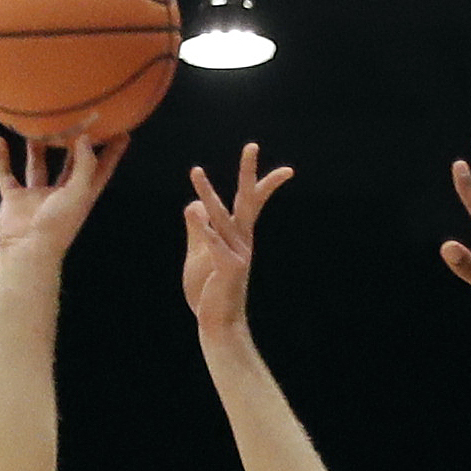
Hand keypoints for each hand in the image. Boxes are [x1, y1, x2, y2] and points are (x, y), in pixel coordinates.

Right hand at [0, 133, 127, 262]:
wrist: (28, 250)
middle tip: (77, 118)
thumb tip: (85, 137)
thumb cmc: (57, 226)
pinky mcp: (15, 198)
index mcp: (81, 195)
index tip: (123, 131)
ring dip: (36, 147)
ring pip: (37, 165)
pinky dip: (1, 159)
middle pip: (70, 163)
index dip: (113, 152)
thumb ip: (84, 166)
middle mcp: (61, 194)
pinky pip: (6, 174)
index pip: (101, 169)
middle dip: (74, 143)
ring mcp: (37, 196)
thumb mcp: (77, 194)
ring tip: (35, 125)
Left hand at [183, 143, 294, 339]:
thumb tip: (194, 204)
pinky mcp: (227, 268)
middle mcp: (241, 241)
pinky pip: (214, 243)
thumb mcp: (199, 254)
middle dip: (249, 174)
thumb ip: (197, 230)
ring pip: (221, 217)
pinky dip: (205, 228)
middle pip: (247, 201)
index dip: (263, 181)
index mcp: (236, 236)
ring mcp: (237, 254)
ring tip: (194, 171)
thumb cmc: (210, 291)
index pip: (251, 202)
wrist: (217, 324)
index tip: (276, 161)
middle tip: (251, 145)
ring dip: (207, 194)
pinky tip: (193, 210)